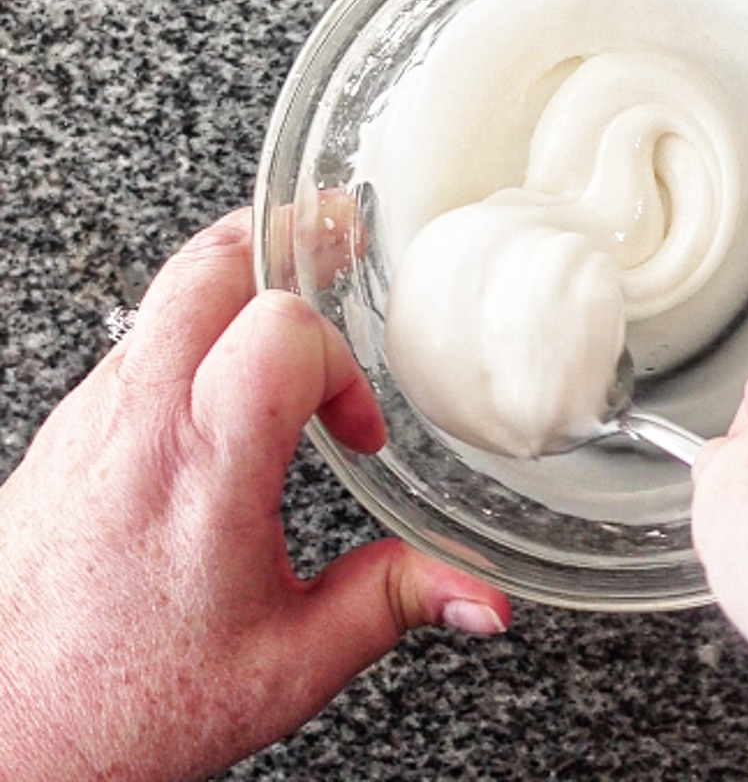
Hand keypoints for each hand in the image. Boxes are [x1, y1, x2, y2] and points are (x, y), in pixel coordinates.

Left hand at [0, 210, 509, 781]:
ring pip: (169, 289)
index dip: (341, 364)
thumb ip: (392, 604)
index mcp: (204, 465)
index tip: (357, 429)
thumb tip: (480, 598)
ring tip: (296, 294)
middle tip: (338, 237)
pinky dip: (200, 322)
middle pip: (211, 265)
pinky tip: (231, 374)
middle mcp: (141, 419)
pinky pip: (144, 334)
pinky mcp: (74, 428)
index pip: (281, 329)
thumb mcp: (287, 665)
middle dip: (286, 239)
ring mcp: (97, 414)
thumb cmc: (121, 703)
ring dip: (241, 276)